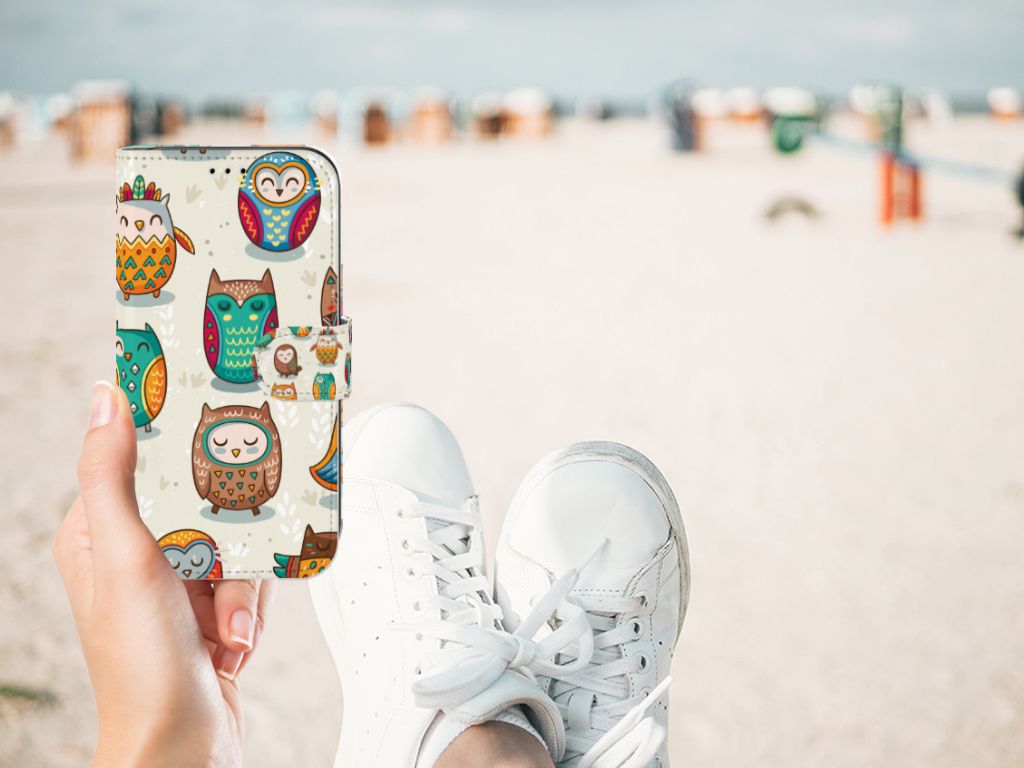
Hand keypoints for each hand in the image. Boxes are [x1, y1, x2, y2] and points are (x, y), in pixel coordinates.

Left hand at [53, 382, 272, 767]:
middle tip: (224, 562)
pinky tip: (233, 638)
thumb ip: (111, 477)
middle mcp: (136, 553)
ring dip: (241, 586)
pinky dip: (250, 607)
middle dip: (226, 540)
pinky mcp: (209, 605)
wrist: (183, 746)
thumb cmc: (142, 665)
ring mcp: (176, 581)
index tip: (213, 425)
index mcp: (98, 533)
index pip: (141, 460)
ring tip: (225, 624)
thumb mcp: (125, 558)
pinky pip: (250, 575)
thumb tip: (106, 401)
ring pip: (235, 539)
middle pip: (204, 499)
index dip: (180, 446)